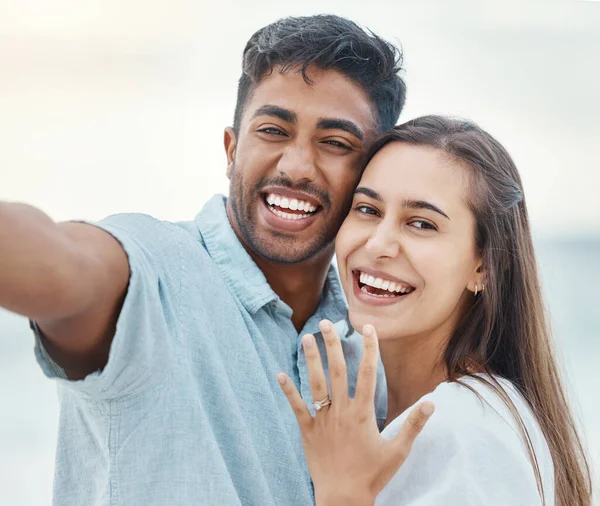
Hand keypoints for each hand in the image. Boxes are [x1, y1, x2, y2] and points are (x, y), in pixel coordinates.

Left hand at [278, 320, 434, 505]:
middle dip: (333, 344)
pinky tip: (280, 374)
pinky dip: (289, 391)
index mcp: (363, 413)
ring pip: (316, 383)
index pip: (367, 373)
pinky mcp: (308, 431)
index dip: (368, 349)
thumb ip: (413, 424)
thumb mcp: (398, 451)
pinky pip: (297, 407)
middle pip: (337, 371)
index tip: (368, 329)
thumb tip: (432, 403)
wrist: (343, 498)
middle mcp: (341, 411)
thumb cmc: (373, 475)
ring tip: (307, 338)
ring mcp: (323, 419)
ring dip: (311, 360)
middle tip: (327, 323)